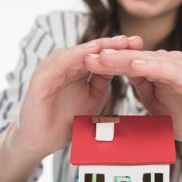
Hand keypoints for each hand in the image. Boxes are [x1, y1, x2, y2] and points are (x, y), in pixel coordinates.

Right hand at [8, 36, 143, 159]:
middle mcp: (64, 65)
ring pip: (76, 52)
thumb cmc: (66, 120)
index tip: (141, 46)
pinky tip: (90, 52)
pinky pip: (59, 63)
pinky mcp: (41, 78)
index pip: (100, 55)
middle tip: (134, 40)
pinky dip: (75, 56)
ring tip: (117, 43)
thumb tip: (123, 66)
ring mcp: (52, 69)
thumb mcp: (93, 98)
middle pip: (90, 49)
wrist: (41, 141)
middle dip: (112, 44)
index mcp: (77, 69)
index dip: (119, 50)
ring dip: (96, 46)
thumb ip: (103, 81)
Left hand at [84, 49, 181, 162]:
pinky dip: (153, 67)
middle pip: (136, 58)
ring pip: (150, 60)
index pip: (128, 64)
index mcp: (159, 70)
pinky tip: (136, 65)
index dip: (107, 63)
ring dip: (127, 59)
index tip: (85, 63)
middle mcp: (170, 64)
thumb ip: (142, 89)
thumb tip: (121, 80)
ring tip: (105, 57)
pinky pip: (171, 71)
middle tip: (88, 55)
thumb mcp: (155, 105)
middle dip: (111, 57)